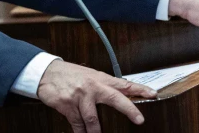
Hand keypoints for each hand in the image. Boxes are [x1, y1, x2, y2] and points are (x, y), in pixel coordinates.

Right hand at [37, 59, 155, 131]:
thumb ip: (103, 85)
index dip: (139, 89)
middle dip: (128, 109)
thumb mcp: (89, 75)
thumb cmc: (69, 75)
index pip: (123, 84)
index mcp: (100, 78)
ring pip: (93, 118)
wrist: (46, 73)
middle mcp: (92, 86)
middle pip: (114, 98)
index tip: (153, 94)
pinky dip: (81, 132)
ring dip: (96, 131)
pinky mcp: (68, 105)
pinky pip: (77, 123)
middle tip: (139, 120)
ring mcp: (80, 96)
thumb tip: (120, 95)